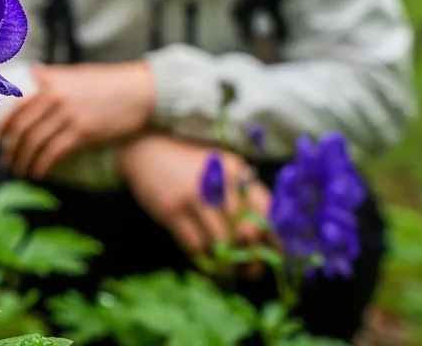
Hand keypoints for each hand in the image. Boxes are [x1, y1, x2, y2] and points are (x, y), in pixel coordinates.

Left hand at [0, 62, 155, 179]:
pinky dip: (43, 166)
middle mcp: (56, 99)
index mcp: (51, 84)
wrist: (141, 91)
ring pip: (36, 144)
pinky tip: (40, 174)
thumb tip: (32, 71)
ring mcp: (70, 116)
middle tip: (7, 162)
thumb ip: (52, 76)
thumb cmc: (109, 82)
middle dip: (12, 149)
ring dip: (25, 161)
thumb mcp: (76, 73)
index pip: (17, 107)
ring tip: (21, 171)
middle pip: (23, 129)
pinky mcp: (84, 133)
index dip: (2, 125)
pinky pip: (55, 153)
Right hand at [118, 135, 272, 264]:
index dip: (275, 238)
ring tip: (230, 274)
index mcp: (236, 172)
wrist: (145, 147)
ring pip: (220, 245)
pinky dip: (203, 261)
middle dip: (252, 259)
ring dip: (227, 266)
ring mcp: (193, 199)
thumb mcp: (221, 166)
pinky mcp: (171, 212)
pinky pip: (194, 246)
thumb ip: (243, 191)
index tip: (275, 255)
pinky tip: (207, 264)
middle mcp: (218, 186)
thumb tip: (266, 232)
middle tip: (251, 271)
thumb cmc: (188, 161)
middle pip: (246, 233)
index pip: (266, 212)